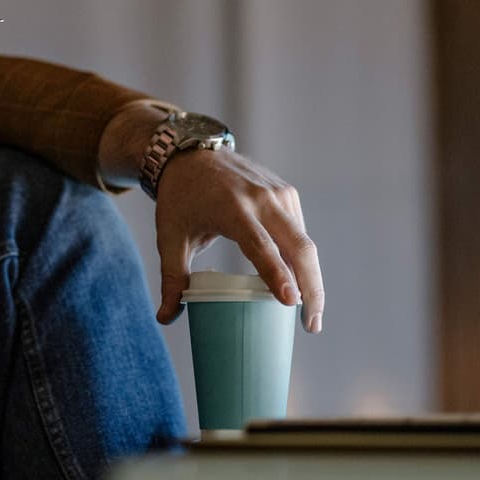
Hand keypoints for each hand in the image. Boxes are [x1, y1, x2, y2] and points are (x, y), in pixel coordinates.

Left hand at [153, 150, 324, 332]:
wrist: (190, 155)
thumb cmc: (179, 199)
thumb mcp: (170, 238)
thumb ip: (172, 278)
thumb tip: (166, 318)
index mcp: (232, 208)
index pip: (261, 246)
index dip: (277, 274)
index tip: (291, 303)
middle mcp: (261, 198)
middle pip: (298, 247)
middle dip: (311, 288)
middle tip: (311, 325)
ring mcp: (279, 193)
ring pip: (304, 241)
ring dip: (312, 278)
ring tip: (310, 313)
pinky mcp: (286, 193)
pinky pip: (300, 231)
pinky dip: (303, 259)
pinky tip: (301, 284)